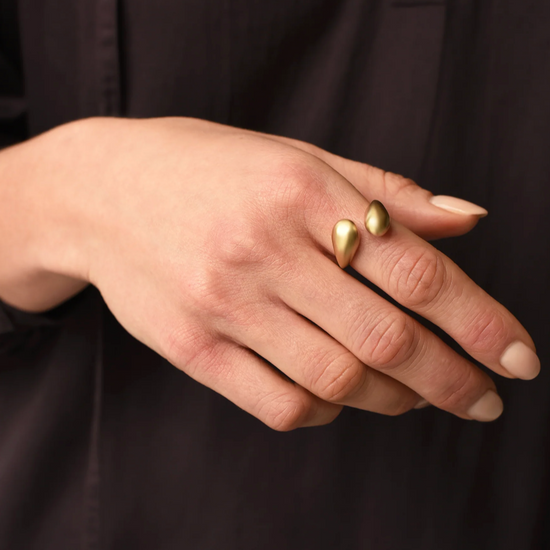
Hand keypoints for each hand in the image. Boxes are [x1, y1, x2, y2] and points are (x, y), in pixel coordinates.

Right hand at [7, 117, 539, 428]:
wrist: (102, 192)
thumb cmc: (207, 169)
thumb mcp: (295, 156)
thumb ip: (383, 193)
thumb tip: (467, 220)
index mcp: (298, 191)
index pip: (414, 269)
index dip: (479, 322)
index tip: (518, 359)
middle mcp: (261, 252)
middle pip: (384, 340)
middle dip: (452, 380)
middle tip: (483, 398)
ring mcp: (221, 306)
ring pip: (336, 382)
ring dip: (395, 400)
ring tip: (417, 395)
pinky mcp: (189, 348)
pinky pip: (279, 405)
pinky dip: (327, 413)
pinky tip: (339, 397)